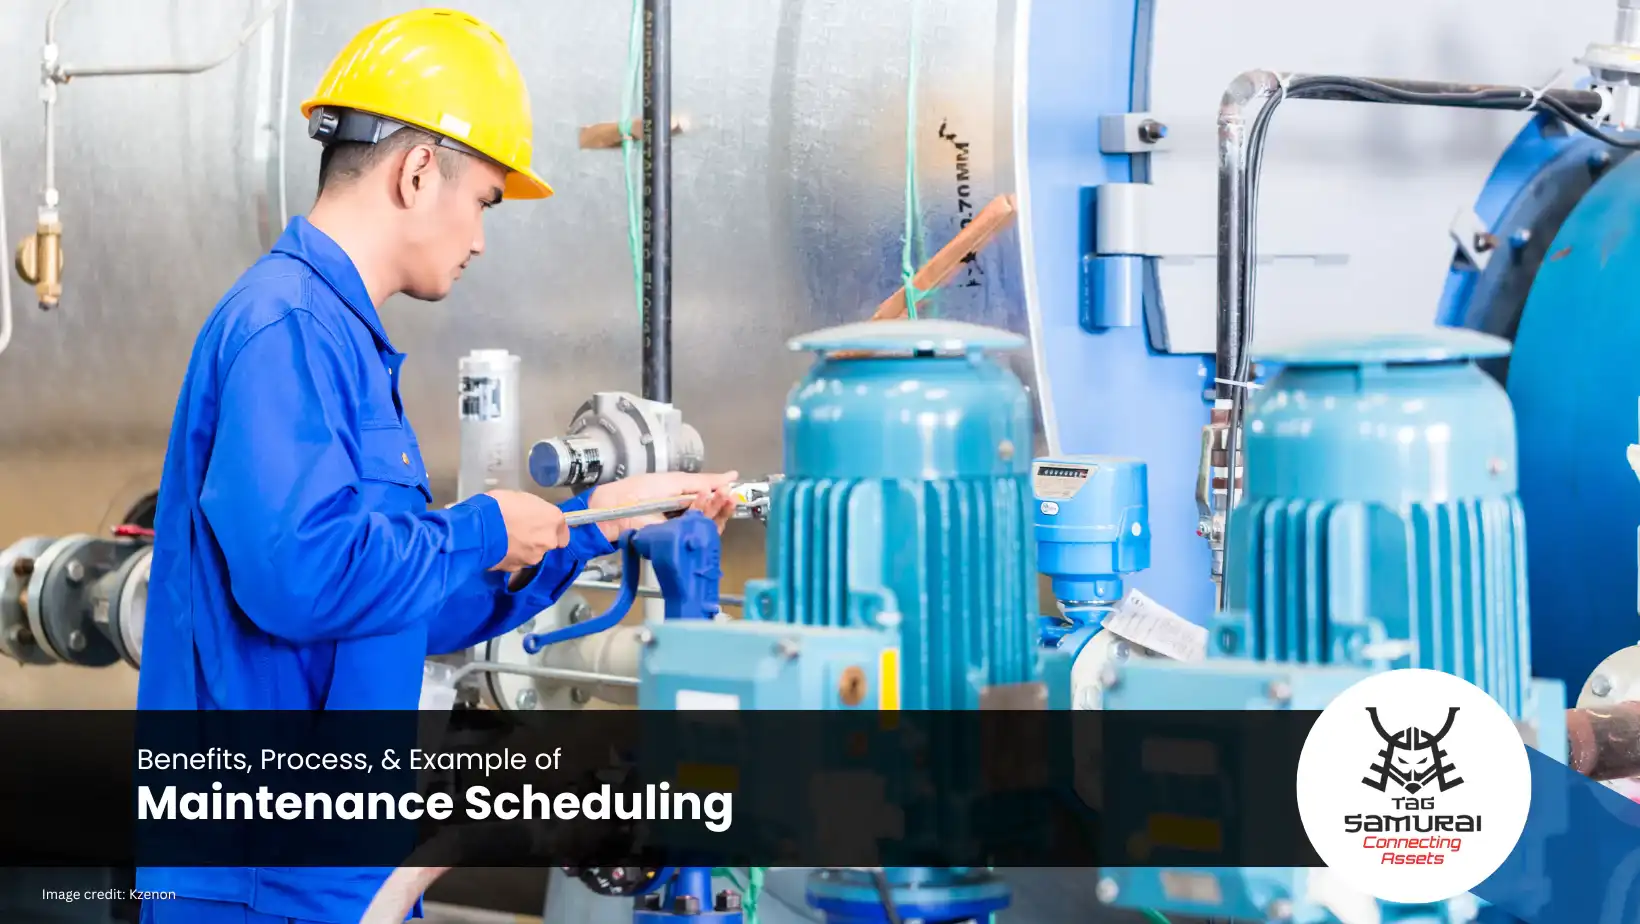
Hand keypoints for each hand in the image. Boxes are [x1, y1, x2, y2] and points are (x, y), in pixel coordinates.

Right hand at [485, 489, 570, 570]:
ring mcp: (533, 557)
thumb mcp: (522, 498)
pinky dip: (510, 557)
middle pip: (548, 544)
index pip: (563, 531)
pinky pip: (516, 562)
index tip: (541, 526)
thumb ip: (535, 511)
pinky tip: (498, 549)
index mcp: (553, 519)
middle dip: (537, 540)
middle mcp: (548, 541)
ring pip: (532, 555)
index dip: (551, 529)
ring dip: (523, 549)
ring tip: (505, 540)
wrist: (479, 528)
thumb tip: (533, 517)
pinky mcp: (516, 569)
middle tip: (519, 531)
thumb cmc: (500, 505)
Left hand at [585, 471, 739, 540]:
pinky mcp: (676, 541)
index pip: (710, 500)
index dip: (722, 494)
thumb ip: (703, 480)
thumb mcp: (674, 481)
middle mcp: (684, 517)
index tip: (733, 485)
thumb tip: (731, 476)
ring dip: (716, 509)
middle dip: (722, 503)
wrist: (615, 507)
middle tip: (729, 494)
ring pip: (708, 525)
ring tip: (721, 496)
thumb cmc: (637, 492)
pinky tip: (705, 502)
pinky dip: (704, 517)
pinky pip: (697, 534)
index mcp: (683, 501)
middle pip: (712, 514)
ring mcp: (681, 530)